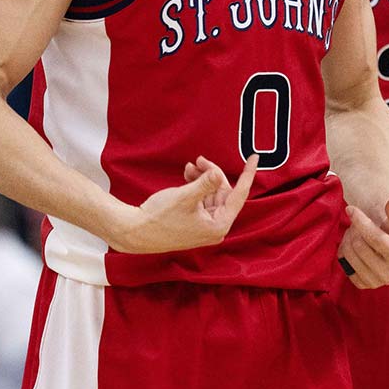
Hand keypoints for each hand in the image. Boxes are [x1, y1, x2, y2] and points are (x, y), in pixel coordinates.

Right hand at [110, 154, 258, 253]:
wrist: (133, 231)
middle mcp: (215, 228)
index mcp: (219, 226)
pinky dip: (196, 186)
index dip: (247, 174)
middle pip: (223, 192)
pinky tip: (187, 175)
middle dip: (213, 174)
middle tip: (200, 160)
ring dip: (202, 178)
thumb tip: (218, 173)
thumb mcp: (185, 197)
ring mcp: (204, 226)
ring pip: (211, 194)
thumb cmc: (158, 217)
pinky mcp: (193, 222)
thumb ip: (206, 183)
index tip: (255, 157)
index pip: (239, 195)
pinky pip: (201, 199)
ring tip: (190, 167)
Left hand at [338, 195, 388, 288]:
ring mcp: (376, 283)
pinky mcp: (363, 284)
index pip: (376, 239)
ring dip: (349, 238)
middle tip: (358, 220)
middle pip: (359, 247)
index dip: (361, 221)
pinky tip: (354, 243)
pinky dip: (345, 251)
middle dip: (355, 229)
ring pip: (349, 255)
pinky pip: (344, 265)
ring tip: (356, 230)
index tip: (351, 209)